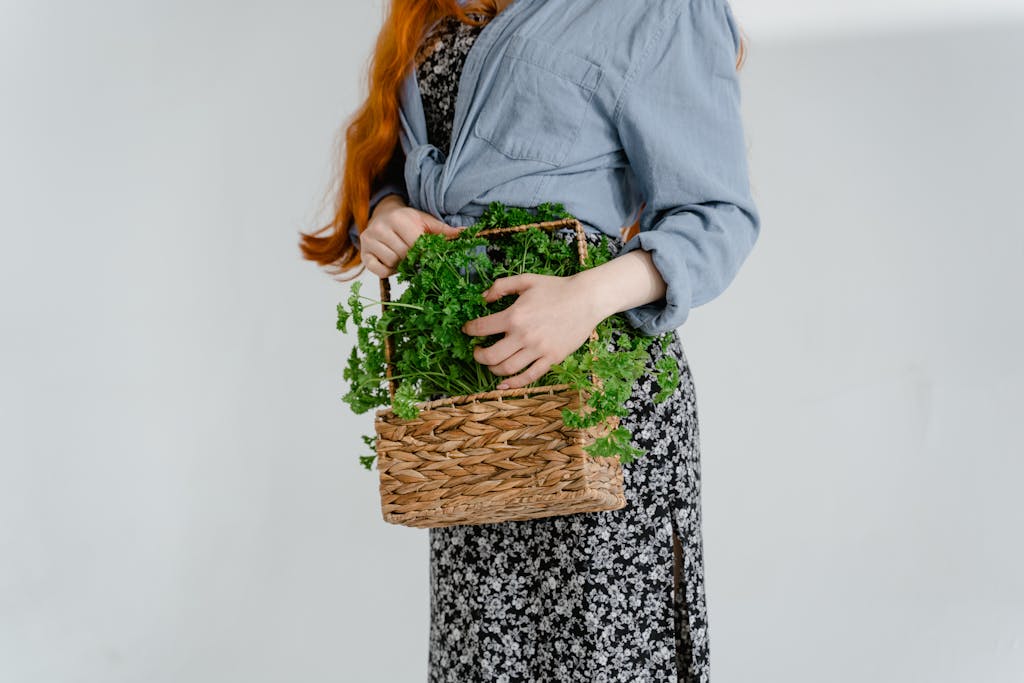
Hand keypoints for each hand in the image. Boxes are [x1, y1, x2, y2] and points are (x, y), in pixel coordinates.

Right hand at [359, 194, 463, 277]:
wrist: (382, 215)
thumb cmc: (408, 221)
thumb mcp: (427, 222)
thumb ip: (445, 230)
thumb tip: (467, 234)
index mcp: (398, 218)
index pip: (416, 245)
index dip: (424, 253)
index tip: (427, 254)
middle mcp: (380, 227)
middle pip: (404, 256)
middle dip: (413, 259)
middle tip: (415, 255)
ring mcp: (369, 240)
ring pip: (393, 263)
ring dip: (401, 265)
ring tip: (403, 255)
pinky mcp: (363, 253)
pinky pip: (379, 270)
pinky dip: (388, 271)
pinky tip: (392, 261)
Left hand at [461, 273, 601, 390]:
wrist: (586, 299)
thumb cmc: (556, 288)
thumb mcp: (526, 280)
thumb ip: (501, 286)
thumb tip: (483, 298)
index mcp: (514, 316)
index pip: (481, 328)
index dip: (469, 330)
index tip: (467, 330)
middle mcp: (523, 336)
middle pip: (490, 356)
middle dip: (478, 355)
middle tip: (477, 351)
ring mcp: (538, 350)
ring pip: (506, 369)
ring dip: (492, 369)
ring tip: (491, 363)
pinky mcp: (551, 359)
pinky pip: (529, 377)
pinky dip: (514, 384)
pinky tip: (503, 384)